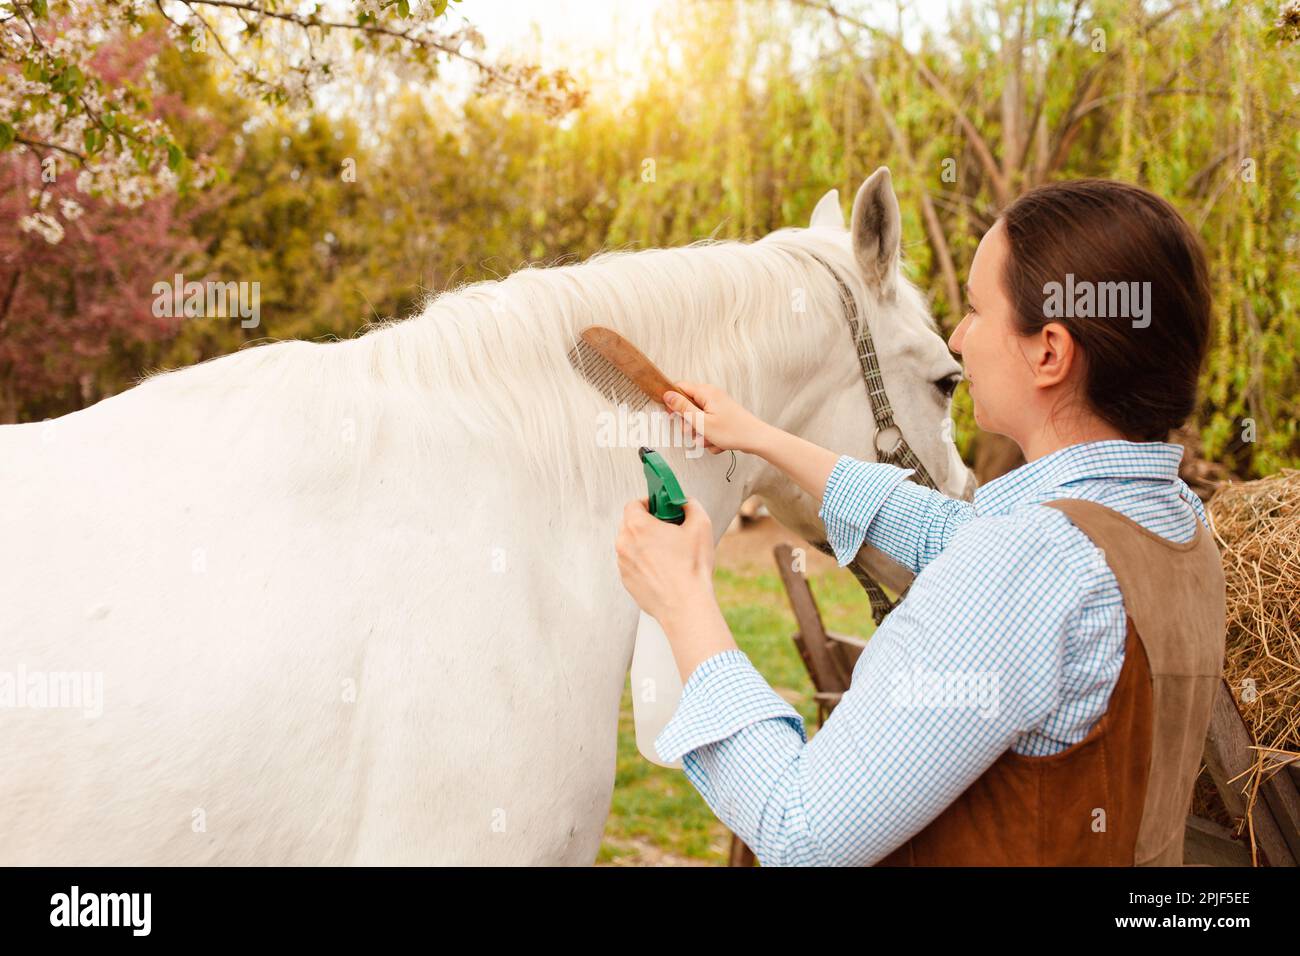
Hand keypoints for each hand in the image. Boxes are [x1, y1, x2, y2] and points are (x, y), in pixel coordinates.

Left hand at [615, 496, 716, 626]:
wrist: (685, 606)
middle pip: (630, 523)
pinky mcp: (626, 580)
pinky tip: (664, 569)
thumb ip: (690, 505)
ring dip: (645, 543)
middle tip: (668, 529)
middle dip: (648, 523)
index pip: (634, 504)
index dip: (650, 503)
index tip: (662, 508)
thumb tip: (684, 503)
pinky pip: (633, 563)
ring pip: (631, 544)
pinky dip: (644, 562)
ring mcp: (623, 564)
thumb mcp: (701, 525)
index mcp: (638, 526)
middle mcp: (624, 543)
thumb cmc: (692, 568)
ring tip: (668, 552)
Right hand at [663, 382, 770, 455]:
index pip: (680, 387)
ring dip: (699, 433)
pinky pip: (708, 426)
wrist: (757, 440)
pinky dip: (710, 436)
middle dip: (687, 422)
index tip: (669, 413)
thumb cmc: (732, 431)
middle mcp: (712, 396)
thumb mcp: (701, 422)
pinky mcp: (722, 416)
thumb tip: (667, 395)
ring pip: (698, 419)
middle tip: (691, 432)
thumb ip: (682, 408)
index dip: (671, 399)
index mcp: (706, 392)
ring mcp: (718, 406)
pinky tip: (718, 443)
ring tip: (708, 440)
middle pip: (688, 405)